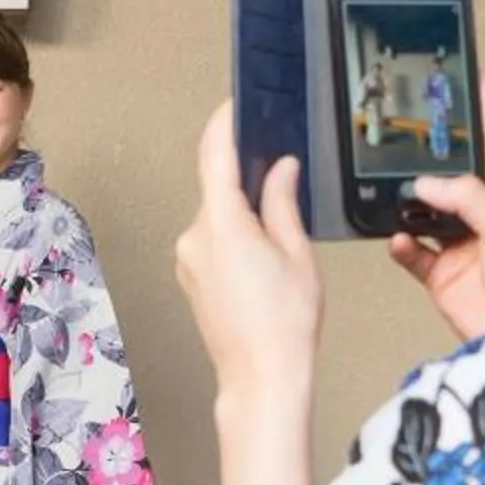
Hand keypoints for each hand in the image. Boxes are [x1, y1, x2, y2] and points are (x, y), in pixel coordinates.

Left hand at [174, 101, 323, 404]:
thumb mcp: (296, 252)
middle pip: (219, 189)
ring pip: (217, 218)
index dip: (224, 124)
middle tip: (284, 181)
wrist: (261, 377)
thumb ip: (284, 202)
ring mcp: (188, 259)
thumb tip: (281, 170)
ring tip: (281, 240)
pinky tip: (263, 260)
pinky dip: (235, 237)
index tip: (235, 106)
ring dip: (244, 216)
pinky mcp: (191, 278)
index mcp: (221, 223)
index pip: (215, 155)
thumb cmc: (284, 324)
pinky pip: (212, 241)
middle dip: (249, 181)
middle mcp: (194, 237)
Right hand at [387, 74, 484, 338]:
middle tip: (406, 130)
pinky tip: (397, 239)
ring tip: (394, 191)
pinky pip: (412, 249)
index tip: (468, 75)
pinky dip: (401, 243)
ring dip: (408, 202)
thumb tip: (425, 183)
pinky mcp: (441, 272)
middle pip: (452, 171)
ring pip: (425, 208)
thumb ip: (468, 199)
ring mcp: (462, 242)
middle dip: (429, 154)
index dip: (483, 108)